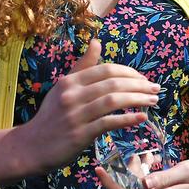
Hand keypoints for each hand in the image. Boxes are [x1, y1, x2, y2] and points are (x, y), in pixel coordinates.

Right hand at [16, 38, 160, 171]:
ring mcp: (76, 115)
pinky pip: (109, 123)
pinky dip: (128, 119)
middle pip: (113, 83)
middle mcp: (72, 95)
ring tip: (153, 102)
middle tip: (155, 89)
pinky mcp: (80, 134)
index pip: (106, 69)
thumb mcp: (63, 87)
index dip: (129, 73)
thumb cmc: (51, 116)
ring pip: (113, 101)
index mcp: (70, 81)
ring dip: (138, 100)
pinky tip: (141, 118)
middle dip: (139, 85)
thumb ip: (82, 66)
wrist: (32, 146)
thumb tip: (97, 41)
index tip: (144, 79)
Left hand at [96, 158, 188, 188]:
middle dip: (122, 173)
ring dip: (133, 171)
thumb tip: (145, 184)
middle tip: (125, 158)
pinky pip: (142, 186)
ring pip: (133, 187)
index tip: (99, 169)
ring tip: (147, 158)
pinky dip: (141, 173)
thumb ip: (165, 178)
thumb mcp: (187, 173)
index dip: (110, 183)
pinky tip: (150, 161)